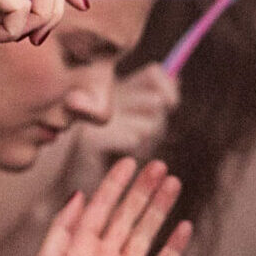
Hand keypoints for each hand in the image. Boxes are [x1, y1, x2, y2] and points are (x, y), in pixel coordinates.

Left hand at [33, 156, 191, 255]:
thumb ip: (61, 227)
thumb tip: (79, 194)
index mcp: (81, 247)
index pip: (102, 207)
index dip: (116, 183)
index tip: (130, 162)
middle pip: (129, 215)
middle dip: (144, 190)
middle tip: (160, 166)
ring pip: (147, 234)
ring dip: (160, 209)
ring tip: (175, 184)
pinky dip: (174, 247)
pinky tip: (184, 226)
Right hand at [72, 64, 181, 188]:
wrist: (80, 182)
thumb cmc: (112, 153)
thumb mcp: (137, 121)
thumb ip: (154, 97)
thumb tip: (175, 77)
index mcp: (113, 86)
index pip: (154, 73)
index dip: (167, 87)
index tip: (171, 104)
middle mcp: (101, 95)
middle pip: (155, 101)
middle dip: (157, 124)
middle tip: (143, 138)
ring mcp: (92, 115)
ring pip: (148, 124)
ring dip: (146, 143)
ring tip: (128, 151)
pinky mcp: (90, 138)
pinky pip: (133, 140)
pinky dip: (133, 153)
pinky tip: (119, 160)